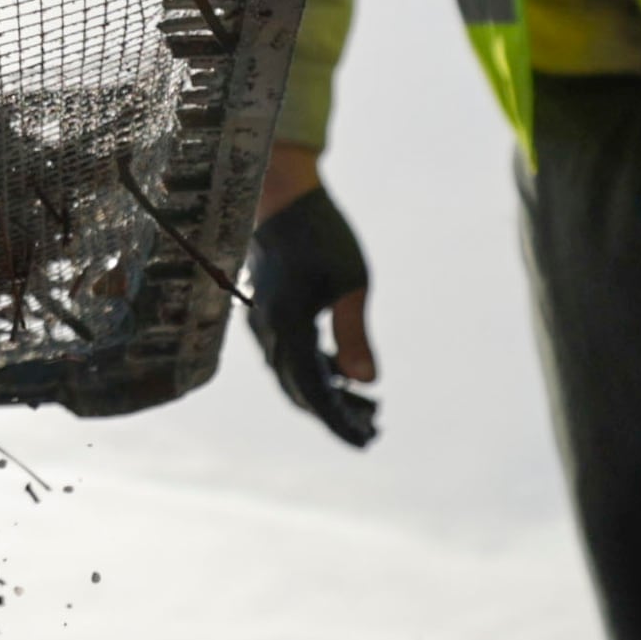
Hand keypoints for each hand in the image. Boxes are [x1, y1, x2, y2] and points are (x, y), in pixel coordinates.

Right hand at [246, 149, 379, 446]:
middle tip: (376, 427)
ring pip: (295, 376)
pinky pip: (289, 357)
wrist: (281, 197)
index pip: (315, 392)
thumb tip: (367, 383)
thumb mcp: (351, 283)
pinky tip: (342, 369)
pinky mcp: (268, 314)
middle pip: (302, 392)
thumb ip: (355, 335)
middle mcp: (270, 332)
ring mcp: (264, 324)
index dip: (340, 422)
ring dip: (329, 394)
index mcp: (289, 326)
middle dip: (337, 414)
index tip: (367, 442)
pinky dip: (316, 371)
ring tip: (368, 403)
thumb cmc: (322, 234)